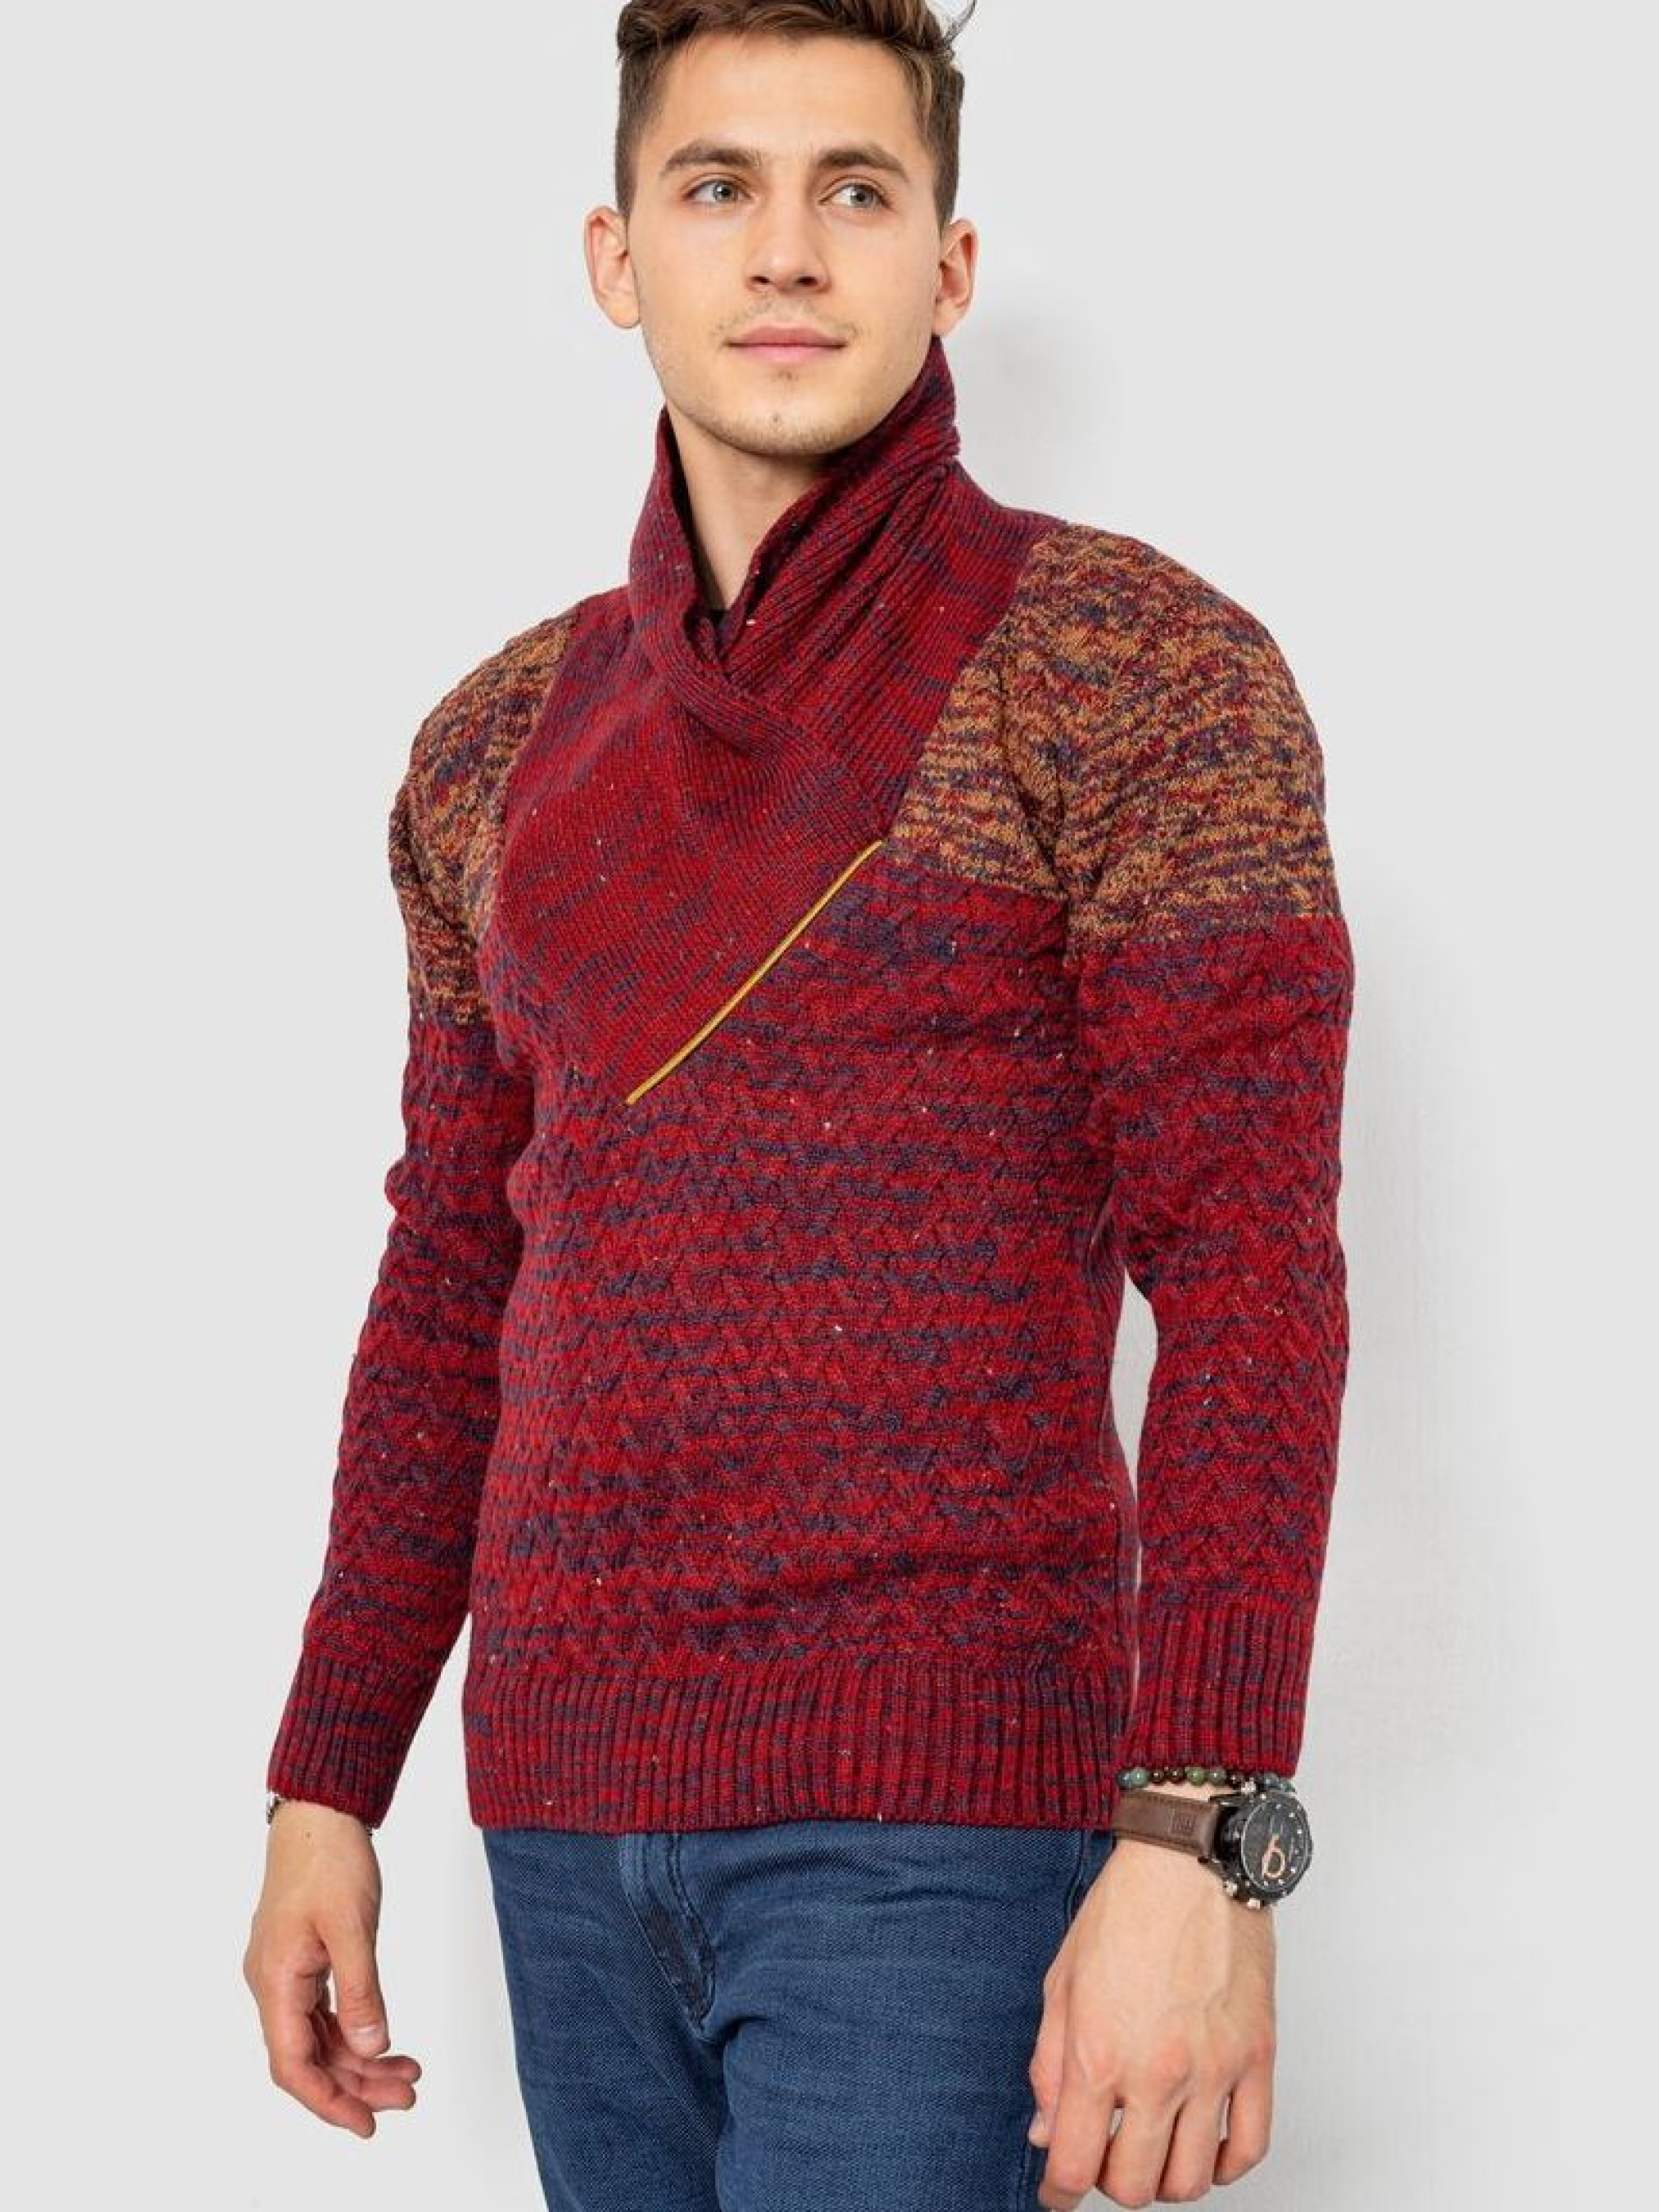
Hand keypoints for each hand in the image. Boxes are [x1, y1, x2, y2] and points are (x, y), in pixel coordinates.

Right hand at [242, 1800, 421, 2138]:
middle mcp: (271, 1983)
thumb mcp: (352, 1926)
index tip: (366, 2124)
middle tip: (407, 2095)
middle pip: (308, 2057)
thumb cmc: (329, 1858)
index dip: (328, 2101)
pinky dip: (353, 2030)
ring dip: (359, 2059)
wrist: (319, 1810)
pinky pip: (322, 2011)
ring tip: (407, 2073)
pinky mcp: (301, 1958)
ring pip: (318, 2036)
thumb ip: (360, 1992)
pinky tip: (384, 2041)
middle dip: (356, 2084)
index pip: (293, 2065)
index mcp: (274, 1980)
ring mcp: (284, 1971)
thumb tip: (370, 2049)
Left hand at [1026, 1836, 1275, 2205]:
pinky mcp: (1256, 2056)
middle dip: (1110, 2184)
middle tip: (1104, 2156)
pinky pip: (1250, 2146)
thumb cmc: (1124, 1908)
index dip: (1059, 2192)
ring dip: (1166, 2179)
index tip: (1057, 2192)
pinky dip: (1226, 2165)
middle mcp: (1157, 2070)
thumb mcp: (1061, 1983)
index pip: (1074, 2165)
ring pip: (1193, 2179)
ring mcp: (1212, 2068)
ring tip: (1153, 2150)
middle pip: (1134, 2186)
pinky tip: (1206, 2148)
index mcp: (1097, 2052)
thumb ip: (1049, 2066)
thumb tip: (1047, 2132)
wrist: (1190, 1860)